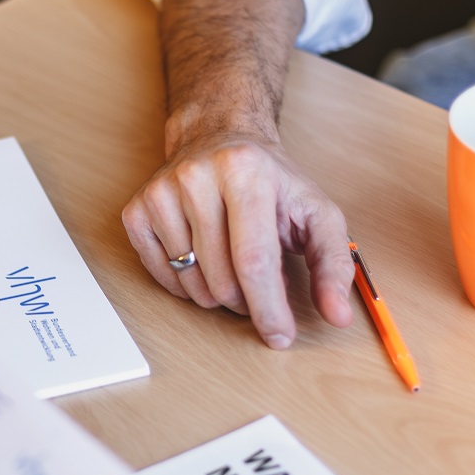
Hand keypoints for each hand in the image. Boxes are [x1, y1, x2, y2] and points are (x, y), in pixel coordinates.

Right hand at [122, 134, 355, 349]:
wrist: (219, 139)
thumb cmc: (271, 182)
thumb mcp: (316, 212)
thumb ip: (334, 263)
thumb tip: (337, 315)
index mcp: (246, 172)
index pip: (254, 261)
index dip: (269, 308)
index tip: (280, 336)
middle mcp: (197, 177)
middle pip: (221, 280)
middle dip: (246, 302)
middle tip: (258, 286)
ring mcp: (161, 193)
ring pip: (191, 283)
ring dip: (217, 295)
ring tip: (232, 267)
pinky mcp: (137, 209)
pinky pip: (161, 275)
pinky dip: (186, 284)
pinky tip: (203, 260)